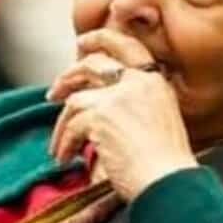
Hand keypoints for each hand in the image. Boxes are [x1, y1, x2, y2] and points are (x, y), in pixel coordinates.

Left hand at [47, 31, 197, 200]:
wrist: (169, 183)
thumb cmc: (165, 166)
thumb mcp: (158, 122)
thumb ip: (133, 106)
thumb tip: (95, 103)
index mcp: (156, 82)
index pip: (127, 45)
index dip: (101, 39)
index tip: (82, 43)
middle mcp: (138, 82)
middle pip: (93, 64)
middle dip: (68, 76)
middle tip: (53, 93)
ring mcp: (118, 97)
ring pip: (76, 99)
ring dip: (62, 124)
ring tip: (59, 144)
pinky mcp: (100, 116)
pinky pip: (71, 125)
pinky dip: (64, 142)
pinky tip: (66, 157)